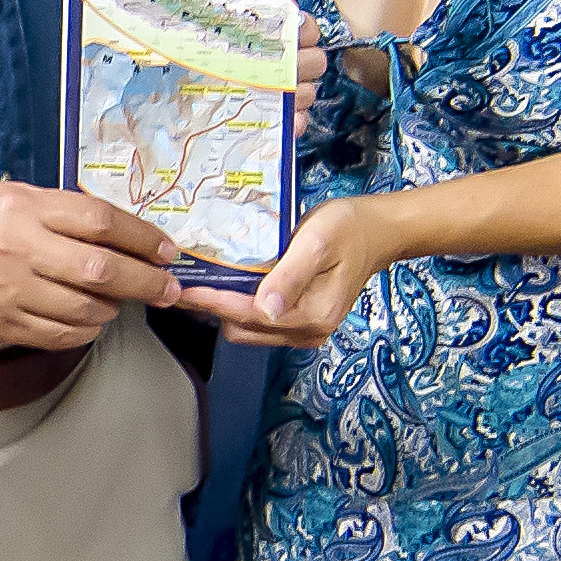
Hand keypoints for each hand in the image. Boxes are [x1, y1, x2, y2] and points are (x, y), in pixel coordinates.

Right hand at [0, 181, 177, 349]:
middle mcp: (17, 251)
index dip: (143, 238)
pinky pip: (58, 336)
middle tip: (168, 288)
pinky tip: (88, 321)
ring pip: (85, 311)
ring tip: (120, 302)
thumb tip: (111, 229)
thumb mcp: (0, 195)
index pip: (101, 223)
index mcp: (21, 208)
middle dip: (146, 282)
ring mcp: (7, 294)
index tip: (166, 250)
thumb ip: (52, 209)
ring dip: (114, 310)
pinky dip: (84, 331)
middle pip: (103, 271)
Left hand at [187, 193, 404, 347]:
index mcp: (312, 316)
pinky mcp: (299, 321)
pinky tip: (226, 284)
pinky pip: (258, 322)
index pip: (249, 315)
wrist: (377, 231)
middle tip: (184, 280)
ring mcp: (303, 330)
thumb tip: (265, 309)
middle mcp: (307, 331)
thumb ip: (290, 276)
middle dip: (211, 309)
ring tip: (199, 281)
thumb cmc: (348, 229)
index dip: (213, 302)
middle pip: (242, 329)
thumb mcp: (318, 243)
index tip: (183, 288)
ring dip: (222, 309)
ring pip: (247, 329)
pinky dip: (238, 306)